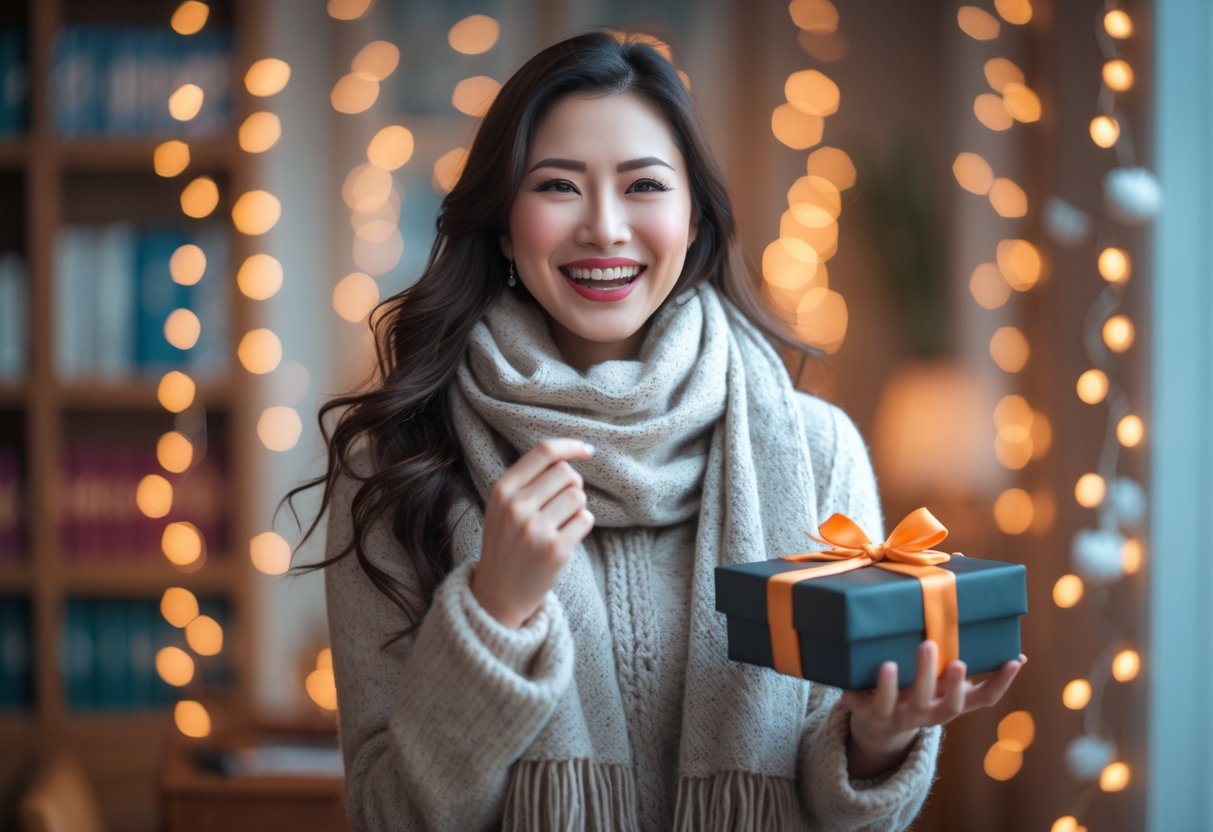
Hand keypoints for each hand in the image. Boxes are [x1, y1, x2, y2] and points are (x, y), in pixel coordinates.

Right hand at [470, 438, 594, 627]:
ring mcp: (535, 529)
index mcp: (502, 490)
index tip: (588, 450)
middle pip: (567, 473)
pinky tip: (566, 538)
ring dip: (577, 508)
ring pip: (578, 496)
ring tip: (560, 524)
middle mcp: (516, 506)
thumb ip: (528, 481)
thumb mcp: (503, 507)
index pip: (544, 452)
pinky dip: (582, 525)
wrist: (498, 594)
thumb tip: (571, 457)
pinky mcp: (555, 550)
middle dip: (573, 485)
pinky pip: (585, 519)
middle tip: (563, 505)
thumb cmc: (507, 544)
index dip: (571, 446)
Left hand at [841, 640, 1026, 778]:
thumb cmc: (915, 693)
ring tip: (891, 664)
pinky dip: (857, 692)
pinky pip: (860, 706)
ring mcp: (895, 718)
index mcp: (947, 706)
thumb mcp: (940, 685)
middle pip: (941, 707)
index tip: (1014, 660)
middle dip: (943, 682)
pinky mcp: (865, 715)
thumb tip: (1015, 652)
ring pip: (897, 708)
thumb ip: (964, 670)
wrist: (877, 726)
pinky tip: (851, 680)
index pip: (981, 701)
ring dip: (894, 687)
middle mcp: (925, 716)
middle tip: (936, 647)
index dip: (1000, 684)